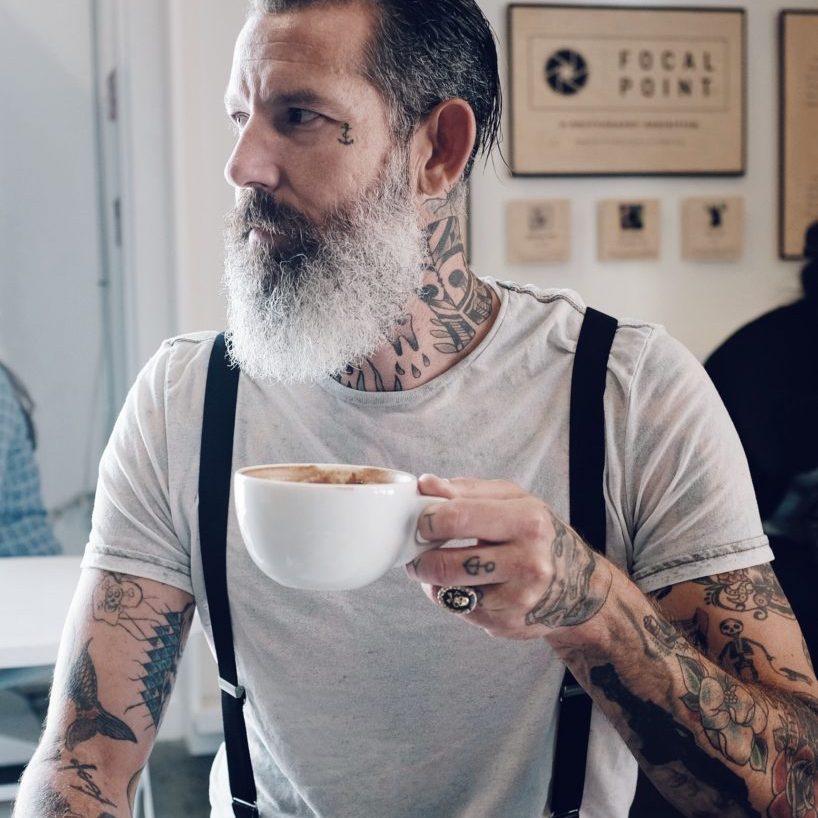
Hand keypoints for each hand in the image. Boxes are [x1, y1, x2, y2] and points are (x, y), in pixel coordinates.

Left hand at [406, 475, 612, 639]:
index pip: (456, 518)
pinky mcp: (508, 624)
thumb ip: (465, 491)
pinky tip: (465, 585)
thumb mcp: (511, 500)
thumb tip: (424, 484)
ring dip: (432, 581)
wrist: (580, 587)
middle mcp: (527, 562)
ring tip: (436, 568)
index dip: (427, 520)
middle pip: (446, 564)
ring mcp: (518, 598)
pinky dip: (452, 597)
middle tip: (417, 552)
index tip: (422, 521)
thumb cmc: (538, 534)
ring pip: (448, 592)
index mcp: (527, 521)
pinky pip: (460, 610)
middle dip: (420, 559)